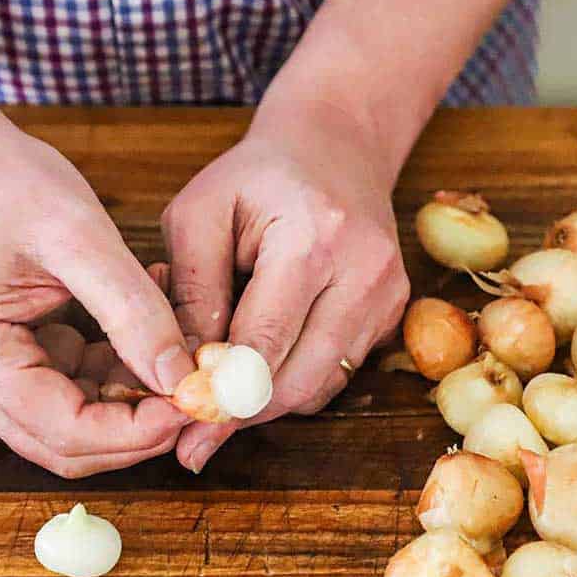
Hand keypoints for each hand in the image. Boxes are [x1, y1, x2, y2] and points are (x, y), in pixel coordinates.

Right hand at [0, 114, 193, 476]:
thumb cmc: (3, 181)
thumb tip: (181, 376)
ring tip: (183, 339)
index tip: (196, 403)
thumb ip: (132, 310)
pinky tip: (151, 321)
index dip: (137, 430)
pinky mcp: (0, 358)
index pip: (65, 429)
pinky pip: (66, 385)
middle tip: (202, 388)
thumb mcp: (79, 236)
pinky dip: (113, 365)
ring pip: (71, 419)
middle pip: (66, 440)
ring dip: (131, 392)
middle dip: (139, 424)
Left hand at [160, 99, 410, 471]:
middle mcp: (364, 272)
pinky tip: (261, 367)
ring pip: (320, 387)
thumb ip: (191, 292)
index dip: (218, 391)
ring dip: (267, 401)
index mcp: (314, 238)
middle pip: (297, 380)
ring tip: (220, 394)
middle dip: (241, 410)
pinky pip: (338, 373)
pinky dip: (295, 381)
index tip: (179, 419)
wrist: (334, 146)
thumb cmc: (256, 177)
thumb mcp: (200, 213)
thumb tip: (182, 373)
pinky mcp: (396, 312)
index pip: (263, 344)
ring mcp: (389, 295)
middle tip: (193, 430)